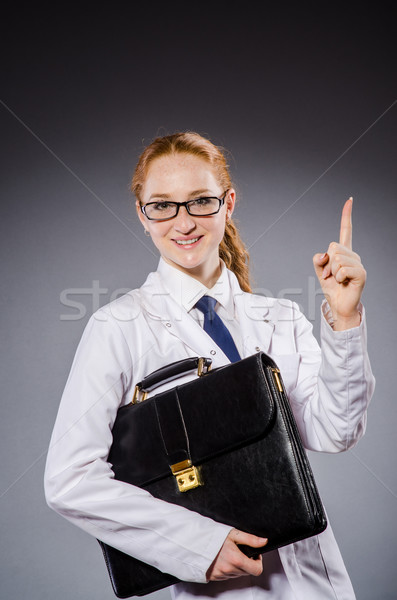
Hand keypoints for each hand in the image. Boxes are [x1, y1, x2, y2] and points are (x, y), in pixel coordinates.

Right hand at [206, 528, 267, 580]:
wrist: (193, 542)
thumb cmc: (211, 536)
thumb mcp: (233, 533)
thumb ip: (250, 539)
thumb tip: (264, 541)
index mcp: (236, 559)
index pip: (257, 570)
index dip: (258, 561)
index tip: (253, 554)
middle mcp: (229, 569)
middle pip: (247, 572)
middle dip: (246, 562)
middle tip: (239, 550)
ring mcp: (221, 575)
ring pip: (237, 574)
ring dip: (237, 565)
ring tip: (229, 553)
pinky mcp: (214, 577)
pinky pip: (227, 575)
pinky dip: (227, 568)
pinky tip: (222, 558)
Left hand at [313, 197, 365, 329]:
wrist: (339, 306)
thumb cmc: (332, 289)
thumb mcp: (320, 272)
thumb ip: (318, 260)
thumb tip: (324, 255)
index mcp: (344, 253)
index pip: (346, 231)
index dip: (347, 216)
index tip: (350, 200)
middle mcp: (353, 256)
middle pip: (333, 247)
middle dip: (326, 264)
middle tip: (330, 276)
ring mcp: (358, 264)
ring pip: (336, 258)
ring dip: (331, 272)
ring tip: (337, 280)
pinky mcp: (361, 273)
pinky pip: (342, 269)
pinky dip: (337, 278)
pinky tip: (343, 283)